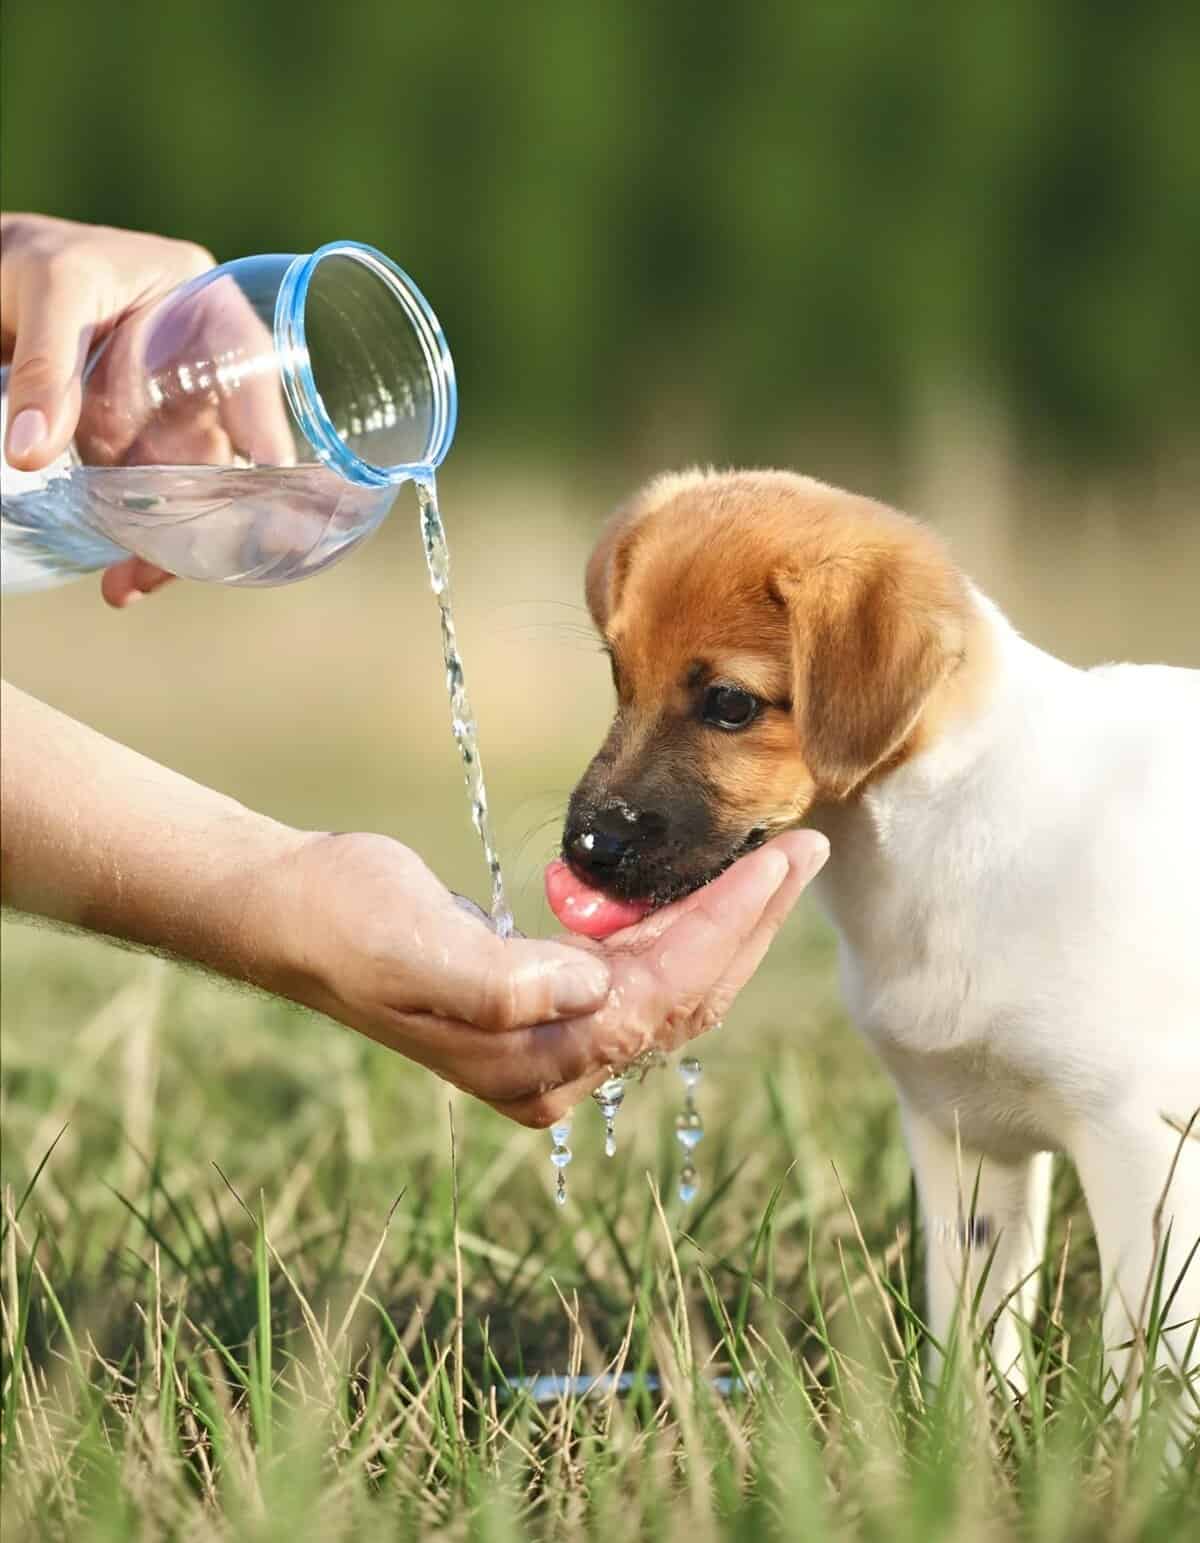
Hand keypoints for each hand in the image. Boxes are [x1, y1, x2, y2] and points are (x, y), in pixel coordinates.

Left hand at [0, 213, 286, 607]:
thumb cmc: (36, 258)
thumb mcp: (51, 289)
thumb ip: (48, 368)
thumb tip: (31, 456)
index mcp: (209, 311)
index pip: (254, 371)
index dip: (267, 427)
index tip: (272, 480)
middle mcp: (202, 370)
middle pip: (225, 446)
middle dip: (213, 513)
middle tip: (208, 562)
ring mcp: (169, 410)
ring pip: (187, 485)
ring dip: (167, 542)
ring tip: (132, 584)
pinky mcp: (134, 441)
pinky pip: (146, 495)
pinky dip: (135, 538)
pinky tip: (121, 579)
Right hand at [256, 828, 829, 1126]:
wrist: (294, 915)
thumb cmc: (344, 918)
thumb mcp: (409, 943)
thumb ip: (498, 981)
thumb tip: (587, 985)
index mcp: (528, 1060)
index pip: (657, 996)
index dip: (726, 927)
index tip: (777, 861)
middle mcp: (551, 1066)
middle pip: (683, 999)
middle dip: (749, 924)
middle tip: (805, 850)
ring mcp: (550, 1042)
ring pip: (671, 987)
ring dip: (728, 923)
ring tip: (777, 860)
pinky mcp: (545, 1007)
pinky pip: (641, 974)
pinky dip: (683, 928)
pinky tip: (710, 887)